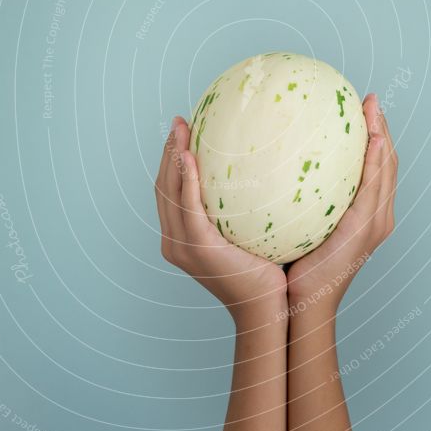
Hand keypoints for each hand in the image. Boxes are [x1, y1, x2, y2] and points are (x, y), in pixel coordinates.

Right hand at [155, 117, 287, 326]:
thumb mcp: (250, 236)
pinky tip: (190, 154)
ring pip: (169, 191)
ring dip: (173, 156)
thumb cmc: (267, 274)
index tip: (184, 133)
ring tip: (181, 128)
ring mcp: (181, 246)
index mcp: (182, 239)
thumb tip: (264, 174)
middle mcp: (174, 241)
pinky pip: (187, 205)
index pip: (171, 193)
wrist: (267, 308)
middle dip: (168, 151)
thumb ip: (244, 210)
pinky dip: (185, 178)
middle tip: (180, 122)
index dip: (173, 162)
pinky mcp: (196, 246)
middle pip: (163, 187)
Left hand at [286, 94, 397, 310]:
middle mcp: (377, 216)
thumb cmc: (295, 267)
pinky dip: (377, 162)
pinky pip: (374, 188)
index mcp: (364, 214)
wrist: (302, 301)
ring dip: (384, 137)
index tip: (362, 110)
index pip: (374, 168)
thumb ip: (294, 197)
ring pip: (387, 170)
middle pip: (387, 163)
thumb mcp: (296, 224)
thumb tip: (269, 165)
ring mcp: (375, 223)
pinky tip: (371, 139)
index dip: (373, 137)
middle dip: (383, 129)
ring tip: (374, 110)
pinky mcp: (366, 228)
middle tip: (371, 100)